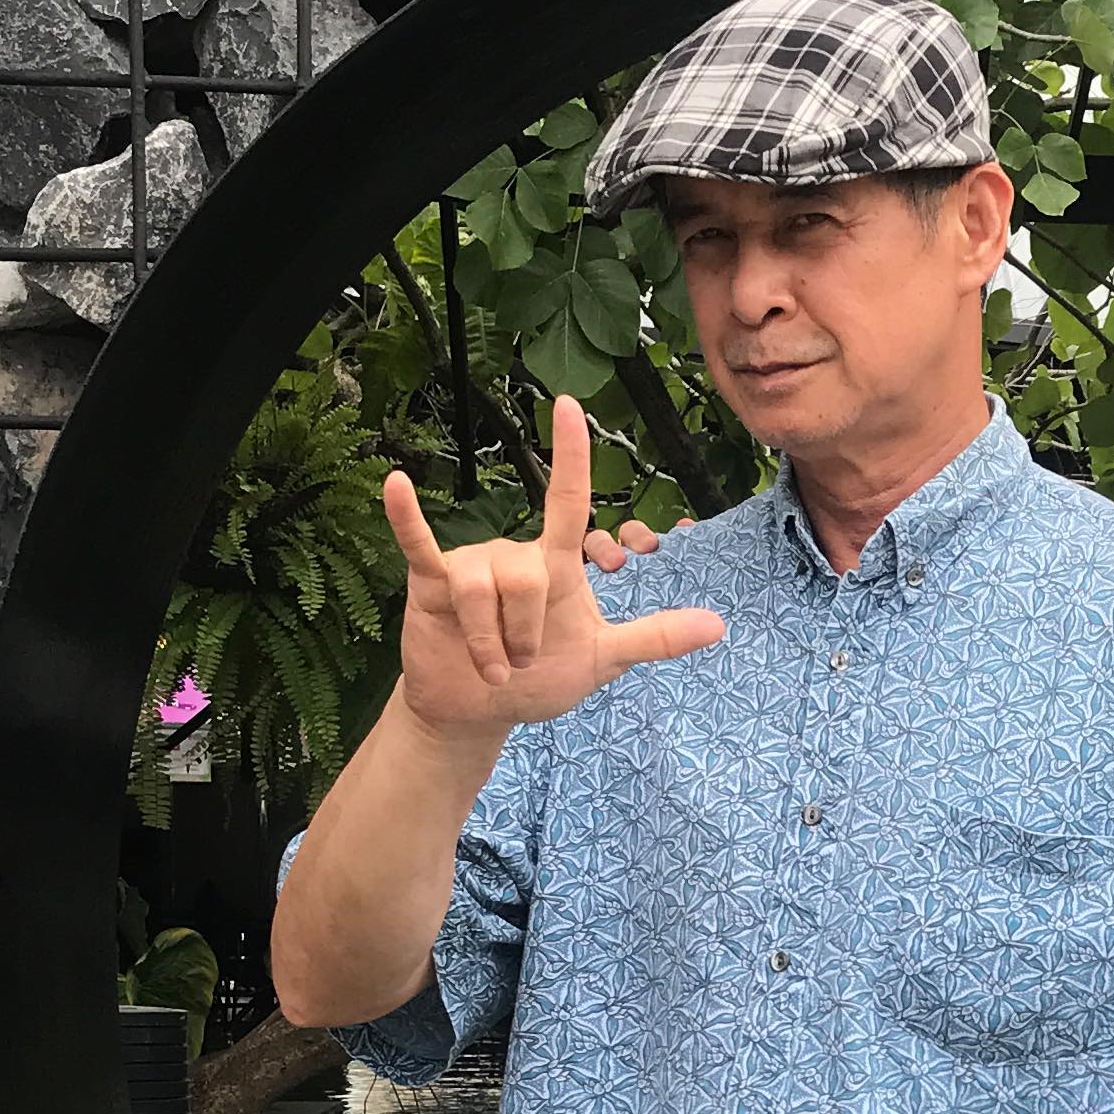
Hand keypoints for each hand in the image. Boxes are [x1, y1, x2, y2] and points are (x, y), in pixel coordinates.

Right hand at [383, 399, 723, 741]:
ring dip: (490, 646)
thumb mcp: (603, 660)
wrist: (481, 709)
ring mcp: (469, 565)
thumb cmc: (540, 676)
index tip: (567, 404)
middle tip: (522, 662)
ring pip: (485, 591)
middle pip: (528, 579)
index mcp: (554, 564)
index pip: (567, 501)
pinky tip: (395, 483)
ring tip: (491, 665)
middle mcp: (512, 554)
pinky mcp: (431, 582)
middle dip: (528, 637)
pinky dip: (407, 516)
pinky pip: (418, 544)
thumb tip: (718, 625)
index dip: (569, 454)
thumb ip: (653, 638)